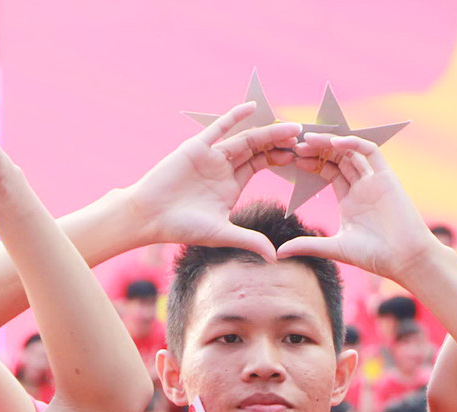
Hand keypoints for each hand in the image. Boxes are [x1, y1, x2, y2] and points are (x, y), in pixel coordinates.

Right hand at [123, 102, 300, 259]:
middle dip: (281, 142)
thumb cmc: (182, 227)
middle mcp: (223, 167)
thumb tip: (274, 258)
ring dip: (268, 132)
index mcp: (232, 184)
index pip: (262, 164)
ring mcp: (211, 155)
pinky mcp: (196, 147)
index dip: (282, 158)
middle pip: (258, 148)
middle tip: (306, 138)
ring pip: (244, 138)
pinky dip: (234, 117)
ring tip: (292, 128)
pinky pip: (218, 129)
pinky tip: (252, 108)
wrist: (150, 216)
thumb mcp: (221, 233)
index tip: (304, 155)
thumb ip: (248, 240)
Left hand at [276, 135, 439, 282]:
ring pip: (350, 151)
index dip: (309, 163)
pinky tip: (335, 142)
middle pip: (336, 158)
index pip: (326, 172)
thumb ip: (307, 245)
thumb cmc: (373, 256)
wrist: (404, 259)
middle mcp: (361, 187)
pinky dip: (354, 143)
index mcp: (348, 200)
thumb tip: (278, 253)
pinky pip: (370, 152)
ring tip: (307, 140)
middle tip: (293, 145)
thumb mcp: (333, 248)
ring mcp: (374, 180)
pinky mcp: (387, 176)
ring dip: (329, 143)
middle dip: (316, 150)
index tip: (289, 158)